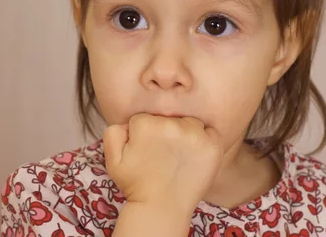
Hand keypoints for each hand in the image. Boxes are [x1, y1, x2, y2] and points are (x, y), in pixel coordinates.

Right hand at [103, 113, 222, 212]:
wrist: (161, 207)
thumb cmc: (136, 183)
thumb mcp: (113, 159)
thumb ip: (113, 132)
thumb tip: (128, 123)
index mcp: (146, 124)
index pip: (145, 118)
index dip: (143, 135)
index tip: (145, 152)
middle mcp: (172, 125)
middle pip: (168, 118)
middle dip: (164, 132)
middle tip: (161, 156)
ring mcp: (195, 135)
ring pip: (189, 123)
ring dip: (185, 134)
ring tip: (177, 156)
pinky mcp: (212, 146)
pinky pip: (210, 131)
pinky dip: (205, 140)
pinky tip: (194, 155)